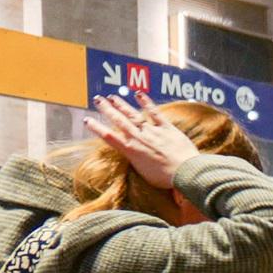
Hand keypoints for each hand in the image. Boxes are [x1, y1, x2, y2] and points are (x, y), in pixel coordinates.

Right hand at [84, 94, 199, 188]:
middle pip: (118, 121)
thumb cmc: (165, 178)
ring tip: (113, 96)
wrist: (186, 172)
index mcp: (131, 151)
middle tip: (97, 99)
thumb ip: (136, 161)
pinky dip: (146, 102)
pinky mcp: (167, 128)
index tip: (87, 120)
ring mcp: (152, 131)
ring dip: (122, 104)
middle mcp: (138, 138)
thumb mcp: (143, 173)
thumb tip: (132, 155)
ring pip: (133, 114)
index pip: (108, 137)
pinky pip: (154, 112)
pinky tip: (139, 94)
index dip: (96, 128)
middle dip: (107, 109)